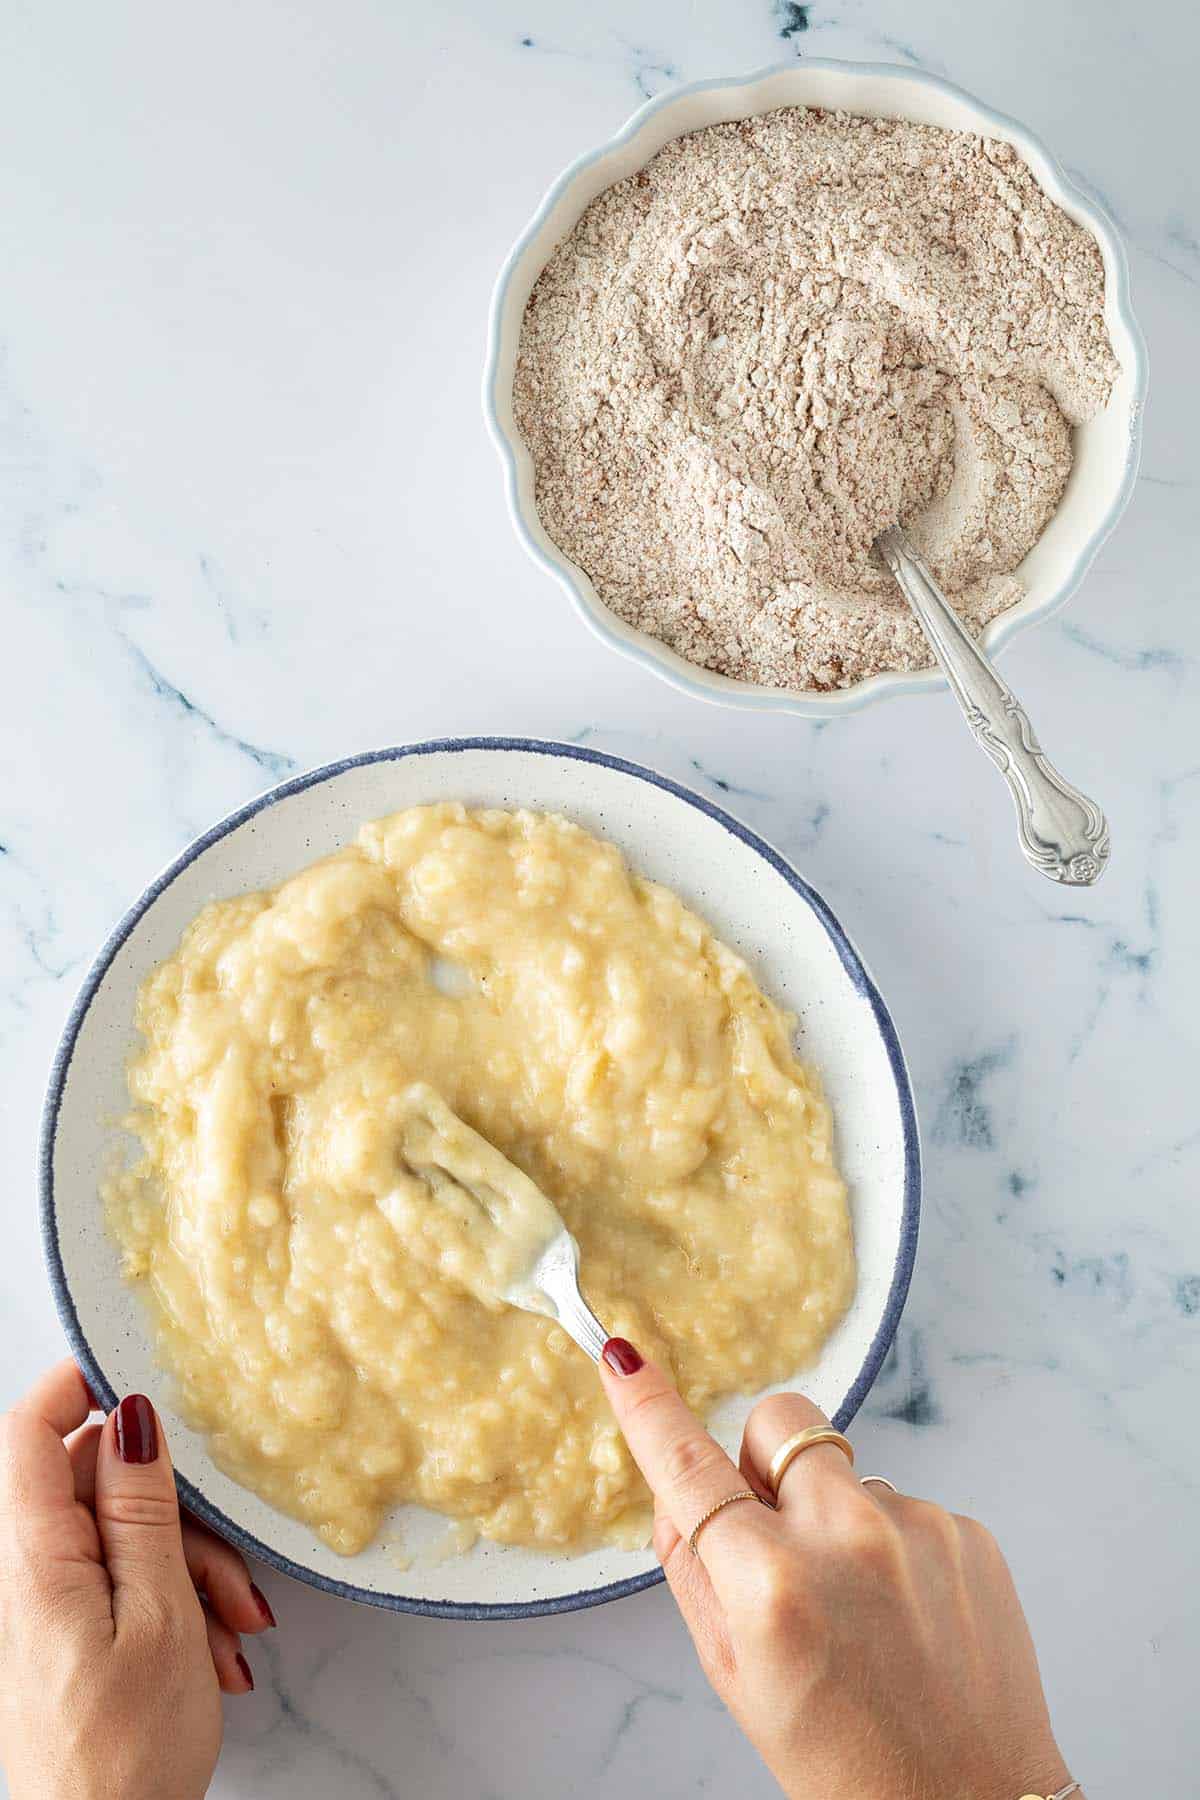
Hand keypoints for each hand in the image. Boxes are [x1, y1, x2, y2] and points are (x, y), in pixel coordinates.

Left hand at [0, 1361, 276, 1799]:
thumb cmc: (126, 1755)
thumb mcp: (160, 1614)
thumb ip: (141, 1509)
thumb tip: (132, 1419)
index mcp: (33, 1559)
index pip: (27, 1432)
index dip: (78, 1388)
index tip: (141, 1380)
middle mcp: (21, 1575)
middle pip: (90, 1485)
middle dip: (172, 1510)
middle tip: (227, 1564)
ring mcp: (38, 1607)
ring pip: (114, 1536)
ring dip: (184, 1567)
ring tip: (231, 1625)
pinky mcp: (58, 1636)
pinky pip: (112, 1583)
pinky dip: (169, 1602)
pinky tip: (209, 1650)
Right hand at [600, 1340, 1076, 1799]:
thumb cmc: (843, 1764)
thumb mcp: (737, 1678)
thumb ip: (695, 1575)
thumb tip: (677, 1496)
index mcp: (773, 1585)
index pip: (690, 1469)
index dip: (648, 1406)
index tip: (623, 1354)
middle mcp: (847, 1538)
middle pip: (778, 1422)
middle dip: (765, 1460)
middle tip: (777, 1537)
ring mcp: (918, 1528)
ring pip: (845, 1470)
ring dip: (835, 1516)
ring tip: (860, 1609)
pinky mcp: (970, 1533)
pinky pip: (904, 1504)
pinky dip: (893, 1546)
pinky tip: (906, 1615)